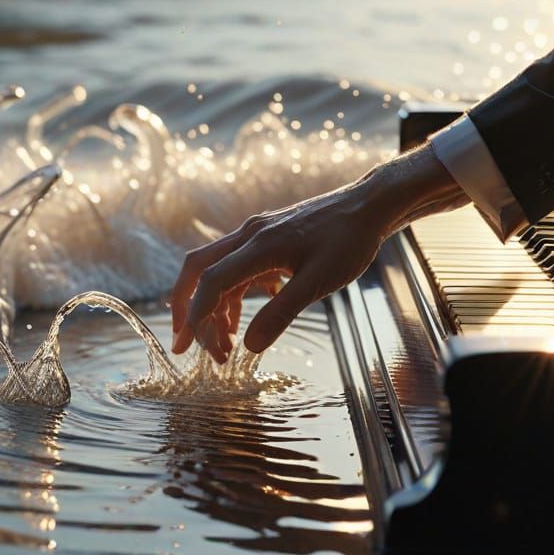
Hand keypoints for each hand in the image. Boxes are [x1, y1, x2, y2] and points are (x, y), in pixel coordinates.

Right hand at [170, 144, 466, 361]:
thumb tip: (249, 346)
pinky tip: (245, 320)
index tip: (186, 347)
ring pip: (217, 272)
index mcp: (258, 245)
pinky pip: (237, 269)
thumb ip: (282, 312)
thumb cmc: (349, 240)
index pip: (211, 280)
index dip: (195, 315)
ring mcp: (256, 235)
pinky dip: (233, 297)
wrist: (369, 207)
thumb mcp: (319, 281)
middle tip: (184, 346)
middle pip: (198, 269)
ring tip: (224, 346)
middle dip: (186, 308)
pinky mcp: (267, 240)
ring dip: (214, 309)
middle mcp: (249, 236)